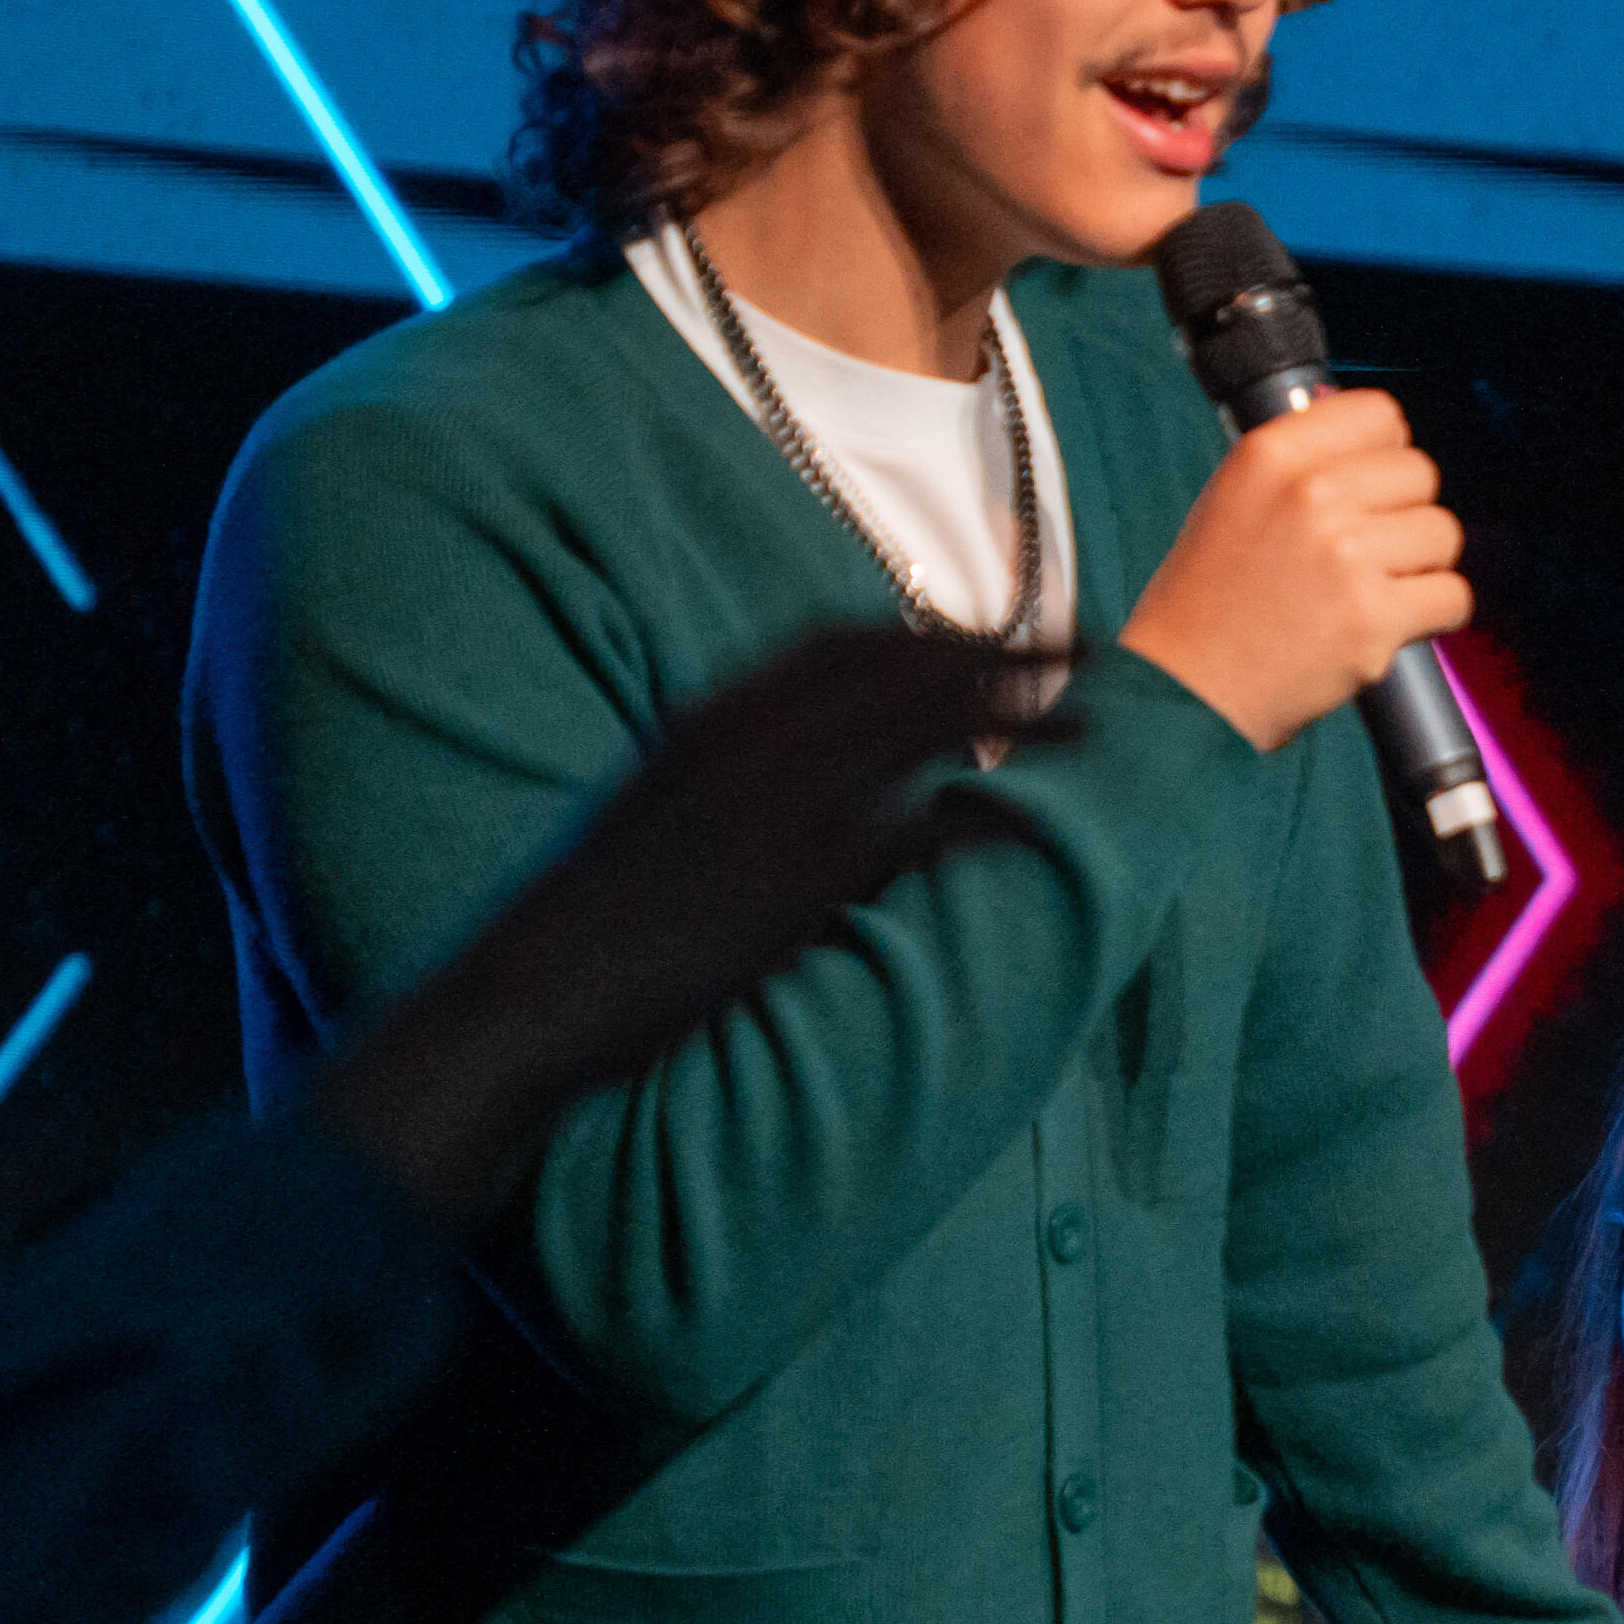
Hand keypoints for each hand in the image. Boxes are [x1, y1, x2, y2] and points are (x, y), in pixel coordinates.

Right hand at [316, 622, 1058, 1222]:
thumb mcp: (643, 817)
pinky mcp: (804, 880)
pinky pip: (918, 833)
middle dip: (999, 649)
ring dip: (1019, 713)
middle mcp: (752, 743)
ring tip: (1090, 715)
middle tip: (1077, 646)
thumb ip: (711, 778)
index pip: (840, 644)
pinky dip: (981, 821)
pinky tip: (1033, 825)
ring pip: (931, 728)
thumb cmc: (582, 927)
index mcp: (710, 720)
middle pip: (905, 667)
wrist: (534, 992)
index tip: (985, 632)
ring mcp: (782, 806)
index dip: (925, 632)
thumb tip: (768, 776)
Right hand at [1121, 391, 1471, 751]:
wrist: (1186, 693)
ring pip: (1442, 535)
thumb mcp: (1233, 501)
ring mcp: (1345, 554)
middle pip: (1419, 474)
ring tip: (1367, 595)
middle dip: (1401, 516)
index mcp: (1270, 455)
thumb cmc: (1205, 606)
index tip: (1368, 488)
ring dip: (1418, 568)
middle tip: (1361, 557)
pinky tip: (1388, 626)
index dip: (1382, 453)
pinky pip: (1452, 597)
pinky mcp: (1374, 615)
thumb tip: (1375, 428)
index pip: (1379, 414)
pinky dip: (1432, 616)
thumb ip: (1301, 462)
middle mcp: (1310, 493)